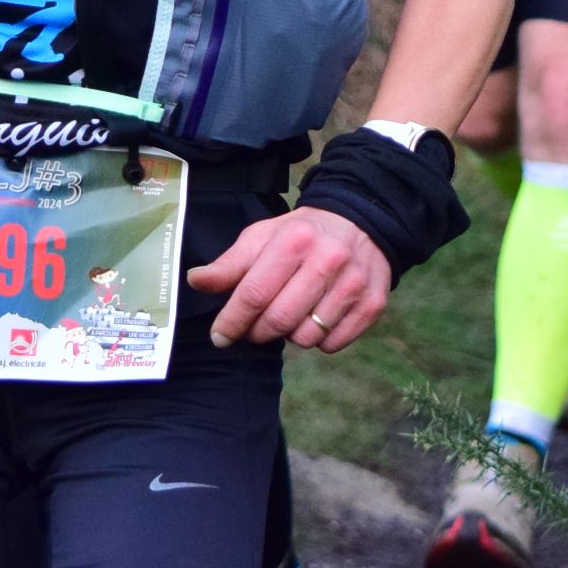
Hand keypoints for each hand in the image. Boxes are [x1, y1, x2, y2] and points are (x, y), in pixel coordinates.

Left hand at [186, 205, 392, 351]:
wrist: (362, 223)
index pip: (255, 293)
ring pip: (306, 338)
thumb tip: (195, 281)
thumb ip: (230, 263)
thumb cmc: (302, 234)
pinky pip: (332, 344)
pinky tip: (316, 318)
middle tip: (253, 328)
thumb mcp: (263, 237)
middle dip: (257, 332)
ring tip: (290, 314)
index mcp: (294, 241)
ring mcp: (353, 285)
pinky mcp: (372, 305)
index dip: (232, 321)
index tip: (219, 336)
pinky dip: (318, 340)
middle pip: (279, 321)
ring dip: (289, 335)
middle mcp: (328, 261)